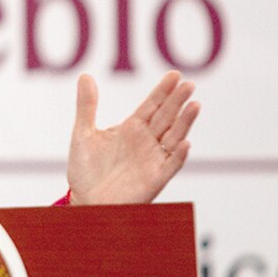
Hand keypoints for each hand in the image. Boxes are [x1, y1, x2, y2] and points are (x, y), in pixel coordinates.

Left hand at [67, 71, 199, 204]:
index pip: (152, 105)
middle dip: (177, 101)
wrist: (85, 201)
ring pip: (174, 137)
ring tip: (194, 105)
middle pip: (166, 117)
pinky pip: (171, 165)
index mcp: (131, 128)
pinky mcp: (154, 178)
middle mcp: (146, 141)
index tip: (175, 75)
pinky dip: (178, 155)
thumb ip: (87, 106)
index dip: (163, 91)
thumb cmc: (85, 170)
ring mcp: (152, 159)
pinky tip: (184, 143)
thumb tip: (85, 76)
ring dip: (185, 122)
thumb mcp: (83, 134)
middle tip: (189, 84)